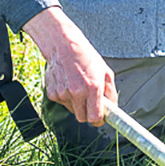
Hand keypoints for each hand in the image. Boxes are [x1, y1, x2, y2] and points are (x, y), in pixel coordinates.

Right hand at [23, 7, 116, 125]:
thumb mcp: (105, 72)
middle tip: (91, 102)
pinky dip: (67, 98)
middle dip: (88, 113)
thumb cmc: (86, 57)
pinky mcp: (52, 93)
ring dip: (77, 104)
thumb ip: (110, 93)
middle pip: (82, 118)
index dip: (99, 120)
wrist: (63, 45)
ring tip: (79, 87)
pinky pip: (63, 103)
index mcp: (92, 88)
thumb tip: (112, 109)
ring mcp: (62, 94)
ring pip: (72, 110)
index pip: (95, 118)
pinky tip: (69, 84)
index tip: (101, 118)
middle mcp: (76, 93)